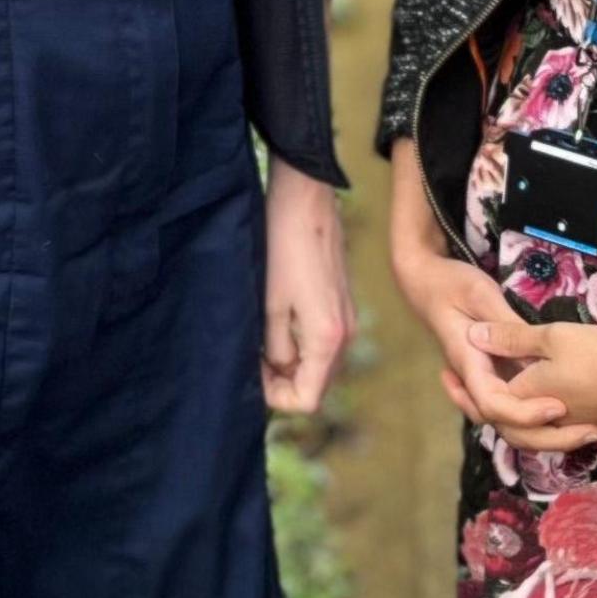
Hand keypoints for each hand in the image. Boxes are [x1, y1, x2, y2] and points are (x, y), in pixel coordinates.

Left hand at [261, 173, 350, 414]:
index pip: (307, 399)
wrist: (305, 198)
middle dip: (281, 381)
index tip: (250, 372)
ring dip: (289, 362)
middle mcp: (345, 335)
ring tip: (258, 339)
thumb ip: (275, 348)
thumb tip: (278, 371)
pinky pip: (320, 341)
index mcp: (328, 339)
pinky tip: (273, 321)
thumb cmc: (281, 246)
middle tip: (249, 357)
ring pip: (318, 364)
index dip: (275, 396)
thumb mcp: (268, 304)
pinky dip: (298, 343)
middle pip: (315, 384)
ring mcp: (346, 319)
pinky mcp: (341, 304)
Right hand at [384, 198, 596, 448]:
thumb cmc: (449, 284)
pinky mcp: (496, 376)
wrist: (425, 284)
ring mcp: (485, 381)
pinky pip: (518, 406)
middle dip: (549, 437)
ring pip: (513, 424)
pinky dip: (546, 418)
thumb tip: (530, 354)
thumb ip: (505, 325)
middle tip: (592, 431)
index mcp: (469, 362)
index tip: (558, 406)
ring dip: (552, 434)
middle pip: (507, 426)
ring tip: (594, 430)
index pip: (493, 403)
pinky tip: (579, 417)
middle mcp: (476, 380)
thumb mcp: (479, 294)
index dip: (525, 412)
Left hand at [474, 315, 596, 439]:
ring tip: (503, 393)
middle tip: (464, 392)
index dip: (464, 391)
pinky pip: (560, 424)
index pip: (487, 404)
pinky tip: (548, 397)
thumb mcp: (553, 337)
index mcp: (528, 399)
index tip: (446, 375)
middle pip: (508, 425)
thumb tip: (472, 335)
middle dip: (485, 410)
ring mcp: (574, 423)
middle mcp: (548, 419)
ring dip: (514, 414)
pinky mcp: (596, 420)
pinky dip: (544, 414)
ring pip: (535, 428)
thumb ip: (511, 338)